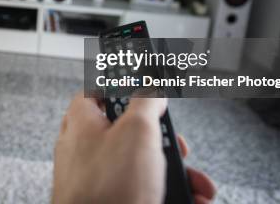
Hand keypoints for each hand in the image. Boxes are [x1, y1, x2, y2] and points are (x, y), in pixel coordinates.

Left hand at [52, 93, 215, 203]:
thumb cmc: (105, 190)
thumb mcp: (137, 131)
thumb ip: (145, 103)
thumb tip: (152, 89)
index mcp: (83, 122)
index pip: (96, 91)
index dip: (121, 87)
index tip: (145, 89)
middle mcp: (84, 148)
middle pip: (127, 131)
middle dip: (162, 140)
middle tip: (178, 146)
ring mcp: (94, 177)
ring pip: (139, 164)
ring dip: (173, 171)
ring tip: (197, 183)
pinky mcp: (107, 199)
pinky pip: (139, 189)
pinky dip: (165, 191)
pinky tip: (188, 198)